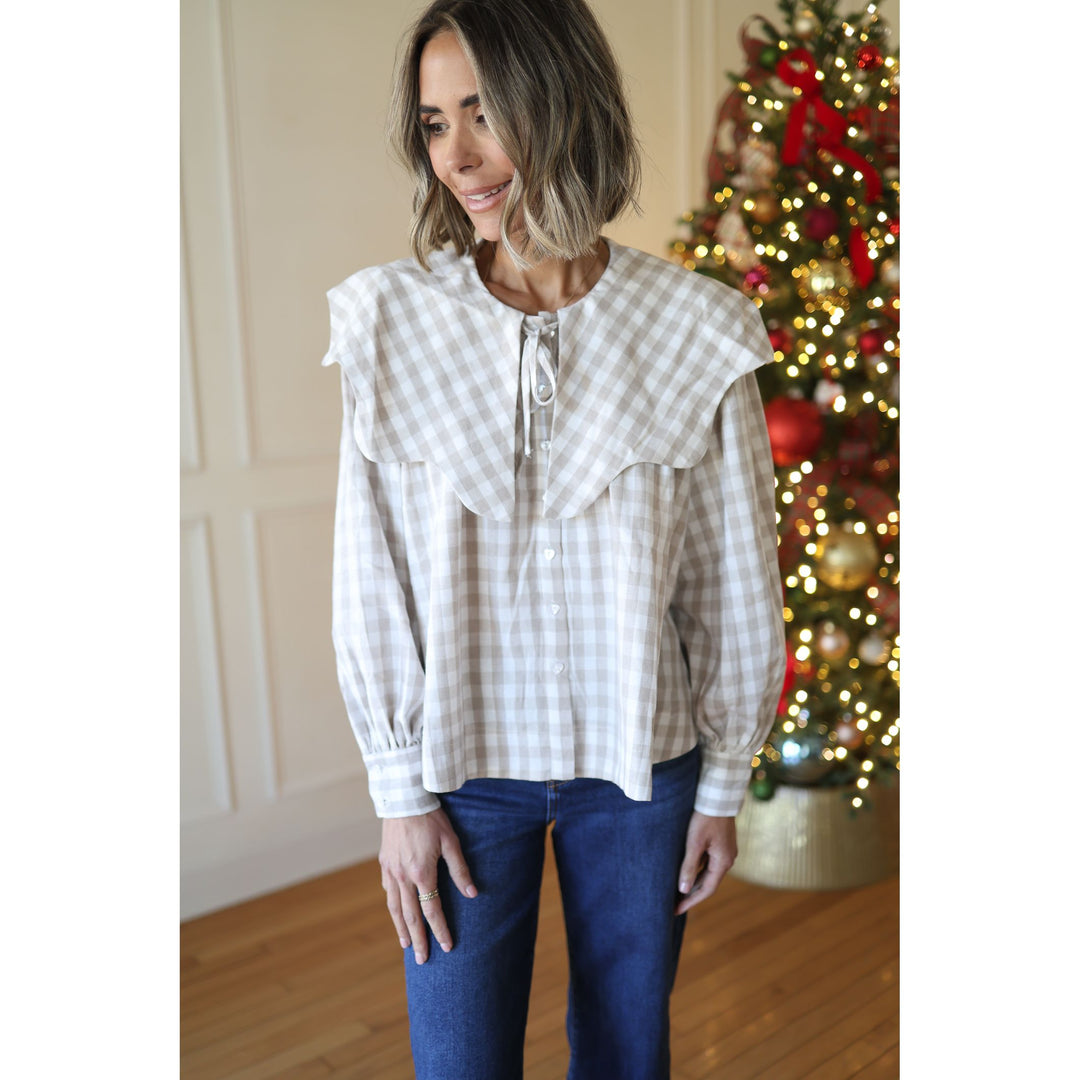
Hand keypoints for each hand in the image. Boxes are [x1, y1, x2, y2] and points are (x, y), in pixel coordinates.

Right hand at [379, 808, 476, 963]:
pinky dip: (393, 905)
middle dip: (418, 939)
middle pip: (410, 916)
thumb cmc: (431, 819)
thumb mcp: (451, 841)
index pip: (432, 910)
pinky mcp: (384, 863)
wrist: (404, 799)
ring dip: (401, 928)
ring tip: (406, 945)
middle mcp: (403, 876)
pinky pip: (388, 891)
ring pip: (395, 907)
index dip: (440, 930)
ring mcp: (390, 871)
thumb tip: (472, 893)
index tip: (447, 946)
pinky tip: (396, 912)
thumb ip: (460, 869)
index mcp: (421, 873)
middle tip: (422, 960)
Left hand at [675, 811, 736, 915]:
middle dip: (691, 894)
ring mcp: (725, 851)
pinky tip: (686, 872)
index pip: (706, 890)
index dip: (691, 901)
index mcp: (723, 862)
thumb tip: (683, 890)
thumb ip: (688, 867)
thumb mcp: (694, 843)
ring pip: (707, 873)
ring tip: (677, 891)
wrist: (717, 796)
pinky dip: (697, 870)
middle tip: (674, 904)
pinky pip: (708, 863)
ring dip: (694, 882)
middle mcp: (727, 859)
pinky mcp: (721, 843)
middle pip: (708, 883)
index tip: (676, 910)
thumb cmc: (705, 818)